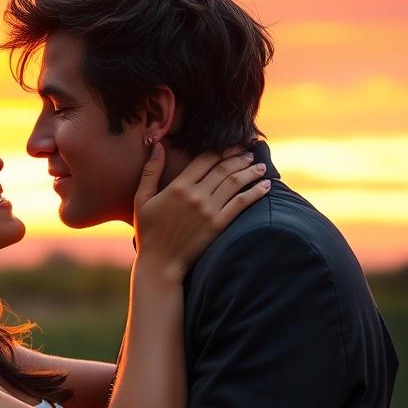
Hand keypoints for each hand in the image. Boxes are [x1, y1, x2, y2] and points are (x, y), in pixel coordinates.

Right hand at [134, 144, 269, 279]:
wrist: (160, 263)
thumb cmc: (148, 232)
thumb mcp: (142, 198)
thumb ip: (151, 171)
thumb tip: (157, 146)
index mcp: (178, 186)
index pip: (205, 160)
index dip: (221, 149)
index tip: (233, 144)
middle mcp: (196, 195)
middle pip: (223, 169)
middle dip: (239, 157)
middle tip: (250, 151)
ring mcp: (208, 210)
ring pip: (235, 183)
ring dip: (250, 171)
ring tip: (259, 165)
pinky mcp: (218, 225)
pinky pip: (241, 204)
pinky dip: (255, 192)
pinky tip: (265, 185)